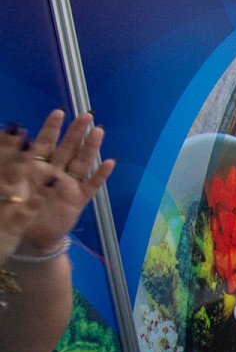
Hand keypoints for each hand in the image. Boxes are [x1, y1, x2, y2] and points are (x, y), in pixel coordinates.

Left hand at [7, 111, 113, 260]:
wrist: (30, 238)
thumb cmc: (16, 210)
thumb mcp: (8, 184)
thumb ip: (11, 163)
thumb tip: (14, 139)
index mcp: (37, 167)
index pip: (45, 143)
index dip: (52, 129)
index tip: (58, 112)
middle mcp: (55, 172)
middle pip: (68, 149)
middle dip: (76, 132)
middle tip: (86, 116)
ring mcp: (69, 185)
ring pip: (81, 163)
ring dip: (90, 148)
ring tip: (99, 132)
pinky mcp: (78, 200)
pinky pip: (91, 186)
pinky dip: (100, 175)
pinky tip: (109, 163)